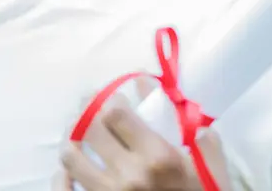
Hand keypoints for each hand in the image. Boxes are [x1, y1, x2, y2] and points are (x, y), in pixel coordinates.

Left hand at [53, 95, 231, 190]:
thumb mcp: (209, 162)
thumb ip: (188, 124)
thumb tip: (157, 91)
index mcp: (158, 157)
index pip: (114, 113)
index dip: (109, 98)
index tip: (115, 95)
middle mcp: (129, 175)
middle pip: (88, 129)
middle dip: (87, 109)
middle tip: (91, 103)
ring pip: (70, 156)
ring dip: (72, 137)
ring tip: (79, 130)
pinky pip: (65, 188)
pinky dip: (61, 173)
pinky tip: (71, 161)